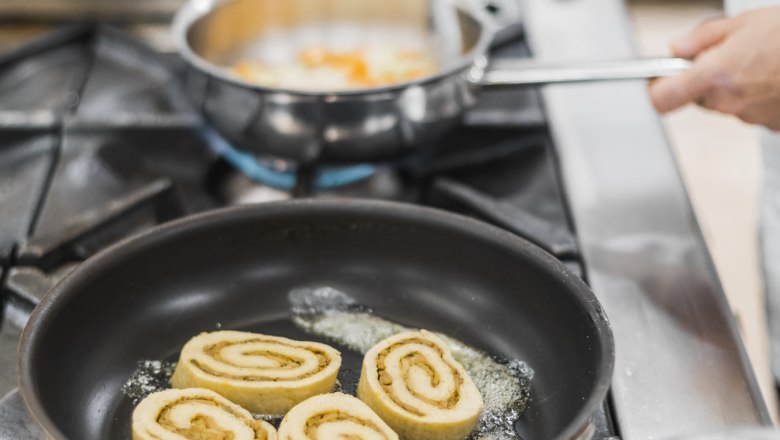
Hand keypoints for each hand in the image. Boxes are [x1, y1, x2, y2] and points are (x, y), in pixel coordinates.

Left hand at [649, 6, 779, 129]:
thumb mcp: (742, 23)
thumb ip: (701, 39)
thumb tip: (677, 49)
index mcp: (714, 75)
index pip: (661, 98)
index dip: (656, 88)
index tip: (657, 79)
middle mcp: (728, 102)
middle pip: (697, 98)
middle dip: (704, 79)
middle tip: (728, 55)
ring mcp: (750, 116)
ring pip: (725, 104)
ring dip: (734, 86)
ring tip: (761, 62)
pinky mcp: (771, 125)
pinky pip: (751, 110)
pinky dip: (758, 95)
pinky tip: (774, 75)